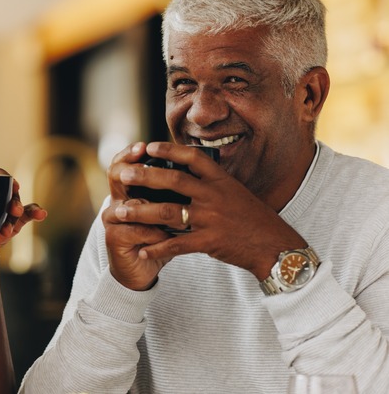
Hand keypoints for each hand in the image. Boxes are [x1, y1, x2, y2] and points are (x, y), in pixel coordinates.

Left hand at [0, 167, 47, 247]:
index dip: (4, 178)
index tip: (12, 186)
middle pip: (9, 191)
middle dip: (13, 201)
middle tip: (14, 211)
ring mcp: (9, 207)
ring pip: (18, 205)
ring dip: (17, 214)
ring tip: (7, 230)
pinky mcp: (18, 219)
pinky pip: (29, 212)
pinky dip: (36, 212)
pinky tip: (41, 213)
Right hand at [103, 142, 172, 289]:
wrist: (141, 270)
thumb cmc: (158, 238)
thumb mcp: (166, 211)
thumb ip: (172, 192)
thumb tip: (194, 168)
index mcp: (128, 190)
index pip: (123, 164)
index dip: (130, 153)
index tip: (146, 146)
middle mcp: (116, 201)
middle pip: (116, 176)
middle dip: (135, 169)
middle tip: (147, 163)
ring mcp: (112, 220)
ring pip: (130, 205)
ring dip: (152, 207)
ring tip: (172, 208)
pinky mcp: (114, 238)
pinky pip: (135, 230)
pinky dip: (155, 233)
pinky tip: (169, 235)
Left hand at [114, 141, 307, 279]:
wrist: (275, 246)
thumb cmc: (253, 219)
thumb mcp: (236, 192)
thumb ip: (212, 183)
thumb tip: (187, 170)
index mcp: (221, 180)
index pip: (193, 157)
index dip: (170, 149)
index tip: (149, 145)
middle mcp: (214, 196)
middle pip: (173, 180)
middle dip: (144, 176)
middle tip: (122, 175)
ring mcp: (211, 219)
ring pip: (168, 212)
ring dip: (140, 212)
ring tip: (119, 212)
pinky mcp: (210, 241)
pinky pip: (177, 244)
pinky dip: (157, 247)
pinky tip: (141, 249)